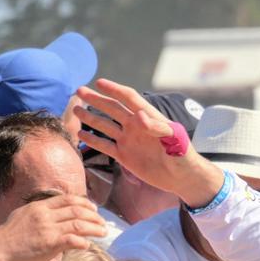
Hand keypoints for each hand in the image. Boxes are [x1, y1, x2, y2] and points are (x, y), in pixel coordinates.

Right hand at [0, 195, 104, 260]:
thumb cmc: (9, 237)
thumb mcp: (23, 215)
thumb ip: (41, 213)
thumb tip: (56, 214)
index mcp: (40, 207)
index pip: (68, 199)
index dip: (85, 203)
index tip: (94, 209)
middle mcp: (45, 215)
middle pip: (78, 210)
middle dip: (94, 216)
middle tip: (103, 223)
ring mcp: (48, 229)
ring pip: (80, 224)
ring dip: (95, 228)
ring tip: (103, 232)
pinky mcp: (49, 244)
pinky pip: (73, 240)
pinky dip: (84, 242)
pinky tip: (88, 245)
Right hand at [75, 80, 222, 206]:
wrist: (183, 178)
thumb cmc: (184, 155)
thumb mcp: (174, 139)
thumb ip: (157, 127)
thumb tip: (138, 115)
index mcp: (149, 118)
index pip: (130, 99)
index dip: (115, 90)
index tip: (99, 82)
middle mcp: (136, 127)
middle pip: (113, 109)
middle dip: (96, 100)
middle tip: (78, 91)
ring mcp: (129, 141)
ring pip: (106, 126)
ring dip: (91, 118)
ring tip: (75, 111)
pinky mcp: (125, 156)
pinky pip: (105, 145)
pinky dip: (93, 140)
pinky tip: (80, 134)